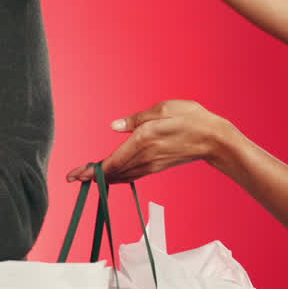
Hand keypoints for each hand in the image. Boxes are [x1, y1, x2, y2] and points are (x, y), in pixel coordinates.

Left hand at [66, 99, 239, 183]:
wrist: (216, 139)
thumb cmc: (190, 119)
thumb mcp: (162, 110)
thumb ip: (136, 119)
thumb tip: (114, 126)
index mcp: (143, 141)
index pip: (112, 162)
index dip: (92, 171)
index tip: (75, 176)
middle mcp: (145, 157)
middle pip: (113, 171)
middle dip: (91, 176)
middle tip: (71, 178)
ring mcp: (152, 164)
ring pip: (122, 174)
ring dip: (103, 177)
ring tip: (85, 177)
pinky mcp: (157, 166)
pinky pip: (132, 174)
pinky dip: (118, 175)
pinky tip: (110, 175)